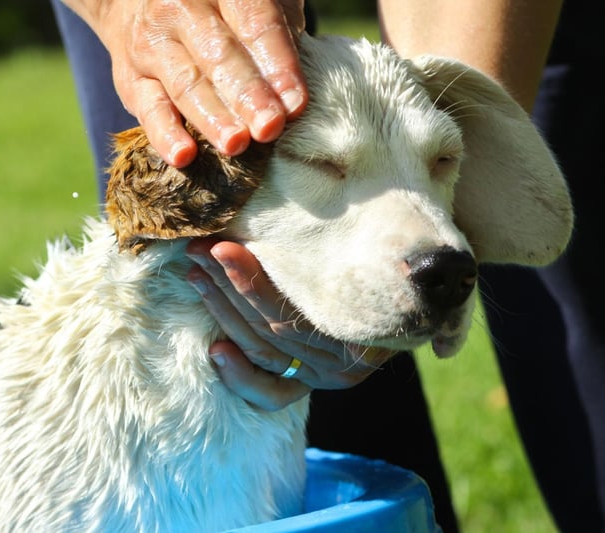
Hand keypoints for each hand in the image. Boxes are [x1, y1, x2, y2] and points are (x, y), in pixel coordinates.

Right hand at [64, 0, 308, 166]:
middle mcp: (182, 10)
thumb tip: (293, 96)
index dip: (278, 65)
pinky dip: (165, 135)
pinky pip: (148, 109)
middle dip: (247, 94)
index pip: (255, 24)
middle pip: (220, 56)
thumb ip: (275, 36)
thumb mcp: (249, 3)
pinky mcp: (130, 80)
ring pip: (186, 84)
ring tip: (236, 144)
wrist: (136, 3)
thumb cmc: (215, 10)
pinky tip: (185, 156)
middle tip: (269, 127)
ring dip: (213, 118)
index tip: (296, 104)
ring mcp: (152, 45)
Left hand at [186, 238, 394, 410]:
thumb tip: (307, 191)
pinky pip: (271, 394)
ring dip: (223, 313)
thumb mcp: (375, 252)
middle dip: (228, 287)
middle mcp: (345, 362)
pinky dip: (241, 376)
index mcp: (362, 328)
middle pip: (272, 327)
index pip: (291, 308)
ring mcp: (323, 378)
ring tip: (195, 277)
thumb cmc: (385, 268)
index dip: (251, 279)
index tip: (221, 247)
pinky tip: (215, 350)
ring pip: (265, 351)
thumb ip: (341, 245)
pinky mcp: (306, 389)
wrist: (409, 308)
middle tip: (197, 251)